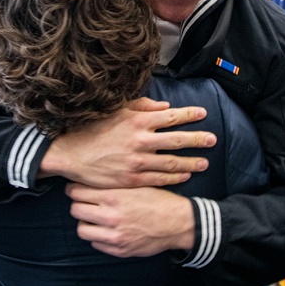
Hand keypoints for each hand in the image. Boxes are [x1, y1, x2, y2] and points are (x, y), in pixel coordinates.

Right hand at [41, 97, 212, 187]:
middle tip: (213, 140)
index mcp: (137, 121)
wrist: (72, 155)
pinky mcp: (133, 178)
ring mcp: (137, 161)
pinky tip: (185, 176)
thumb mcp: (116, 111)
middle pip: (177, 140)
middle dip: (198, 139)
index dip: (189, 114)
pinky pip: (159, 179)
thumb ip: (142, 107)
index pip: (171, 116)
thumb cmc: (92, 129)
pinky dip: (174, 177)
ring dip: (191, 162)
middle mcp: (140, 140)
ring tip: (205, 162)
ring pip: (172, 162)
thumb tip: (165, 106)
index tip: (203, 113)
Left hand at [66, 184, 194, 256]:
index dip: (75, 189)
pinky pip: (96, 244)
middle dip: (78, 205)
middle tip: (85, 202)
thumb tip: (91, 179)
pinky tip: (107, 229)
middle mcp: (110, 217)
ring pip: (82, 230)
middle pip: (75, 210)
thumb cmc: (158, 200)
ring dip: (86, 223)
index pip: (77, 192)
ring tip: (95, 218)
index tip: (77, 189)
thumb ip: (113, 184)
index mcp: (113, 197)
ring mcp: (114, 235)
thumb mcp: (136, 184)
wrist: (178, 223)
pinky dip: (98, 236)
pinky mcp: (119, 250)